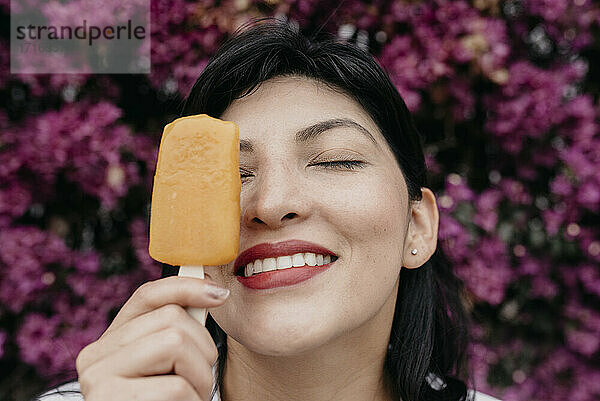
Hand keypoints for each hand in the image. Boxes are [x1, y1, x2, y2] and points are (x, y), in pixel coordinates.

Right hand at [75, 276, 229, 400]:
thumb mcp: (169, 366)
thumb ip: (177, 331)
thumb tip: (213, 290)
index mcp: (111, 341)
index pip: (148, 295)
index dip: (186, 286)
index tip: (220, 295)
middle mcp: (95, 355)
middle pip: (171, 319)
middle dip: (202, 349)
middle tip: (200, 381)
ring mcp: (98, 379)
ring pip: (175, 343)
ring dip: (199, 375)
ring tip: (191, 398)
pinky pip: (176, 385)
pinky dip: (192, 400)